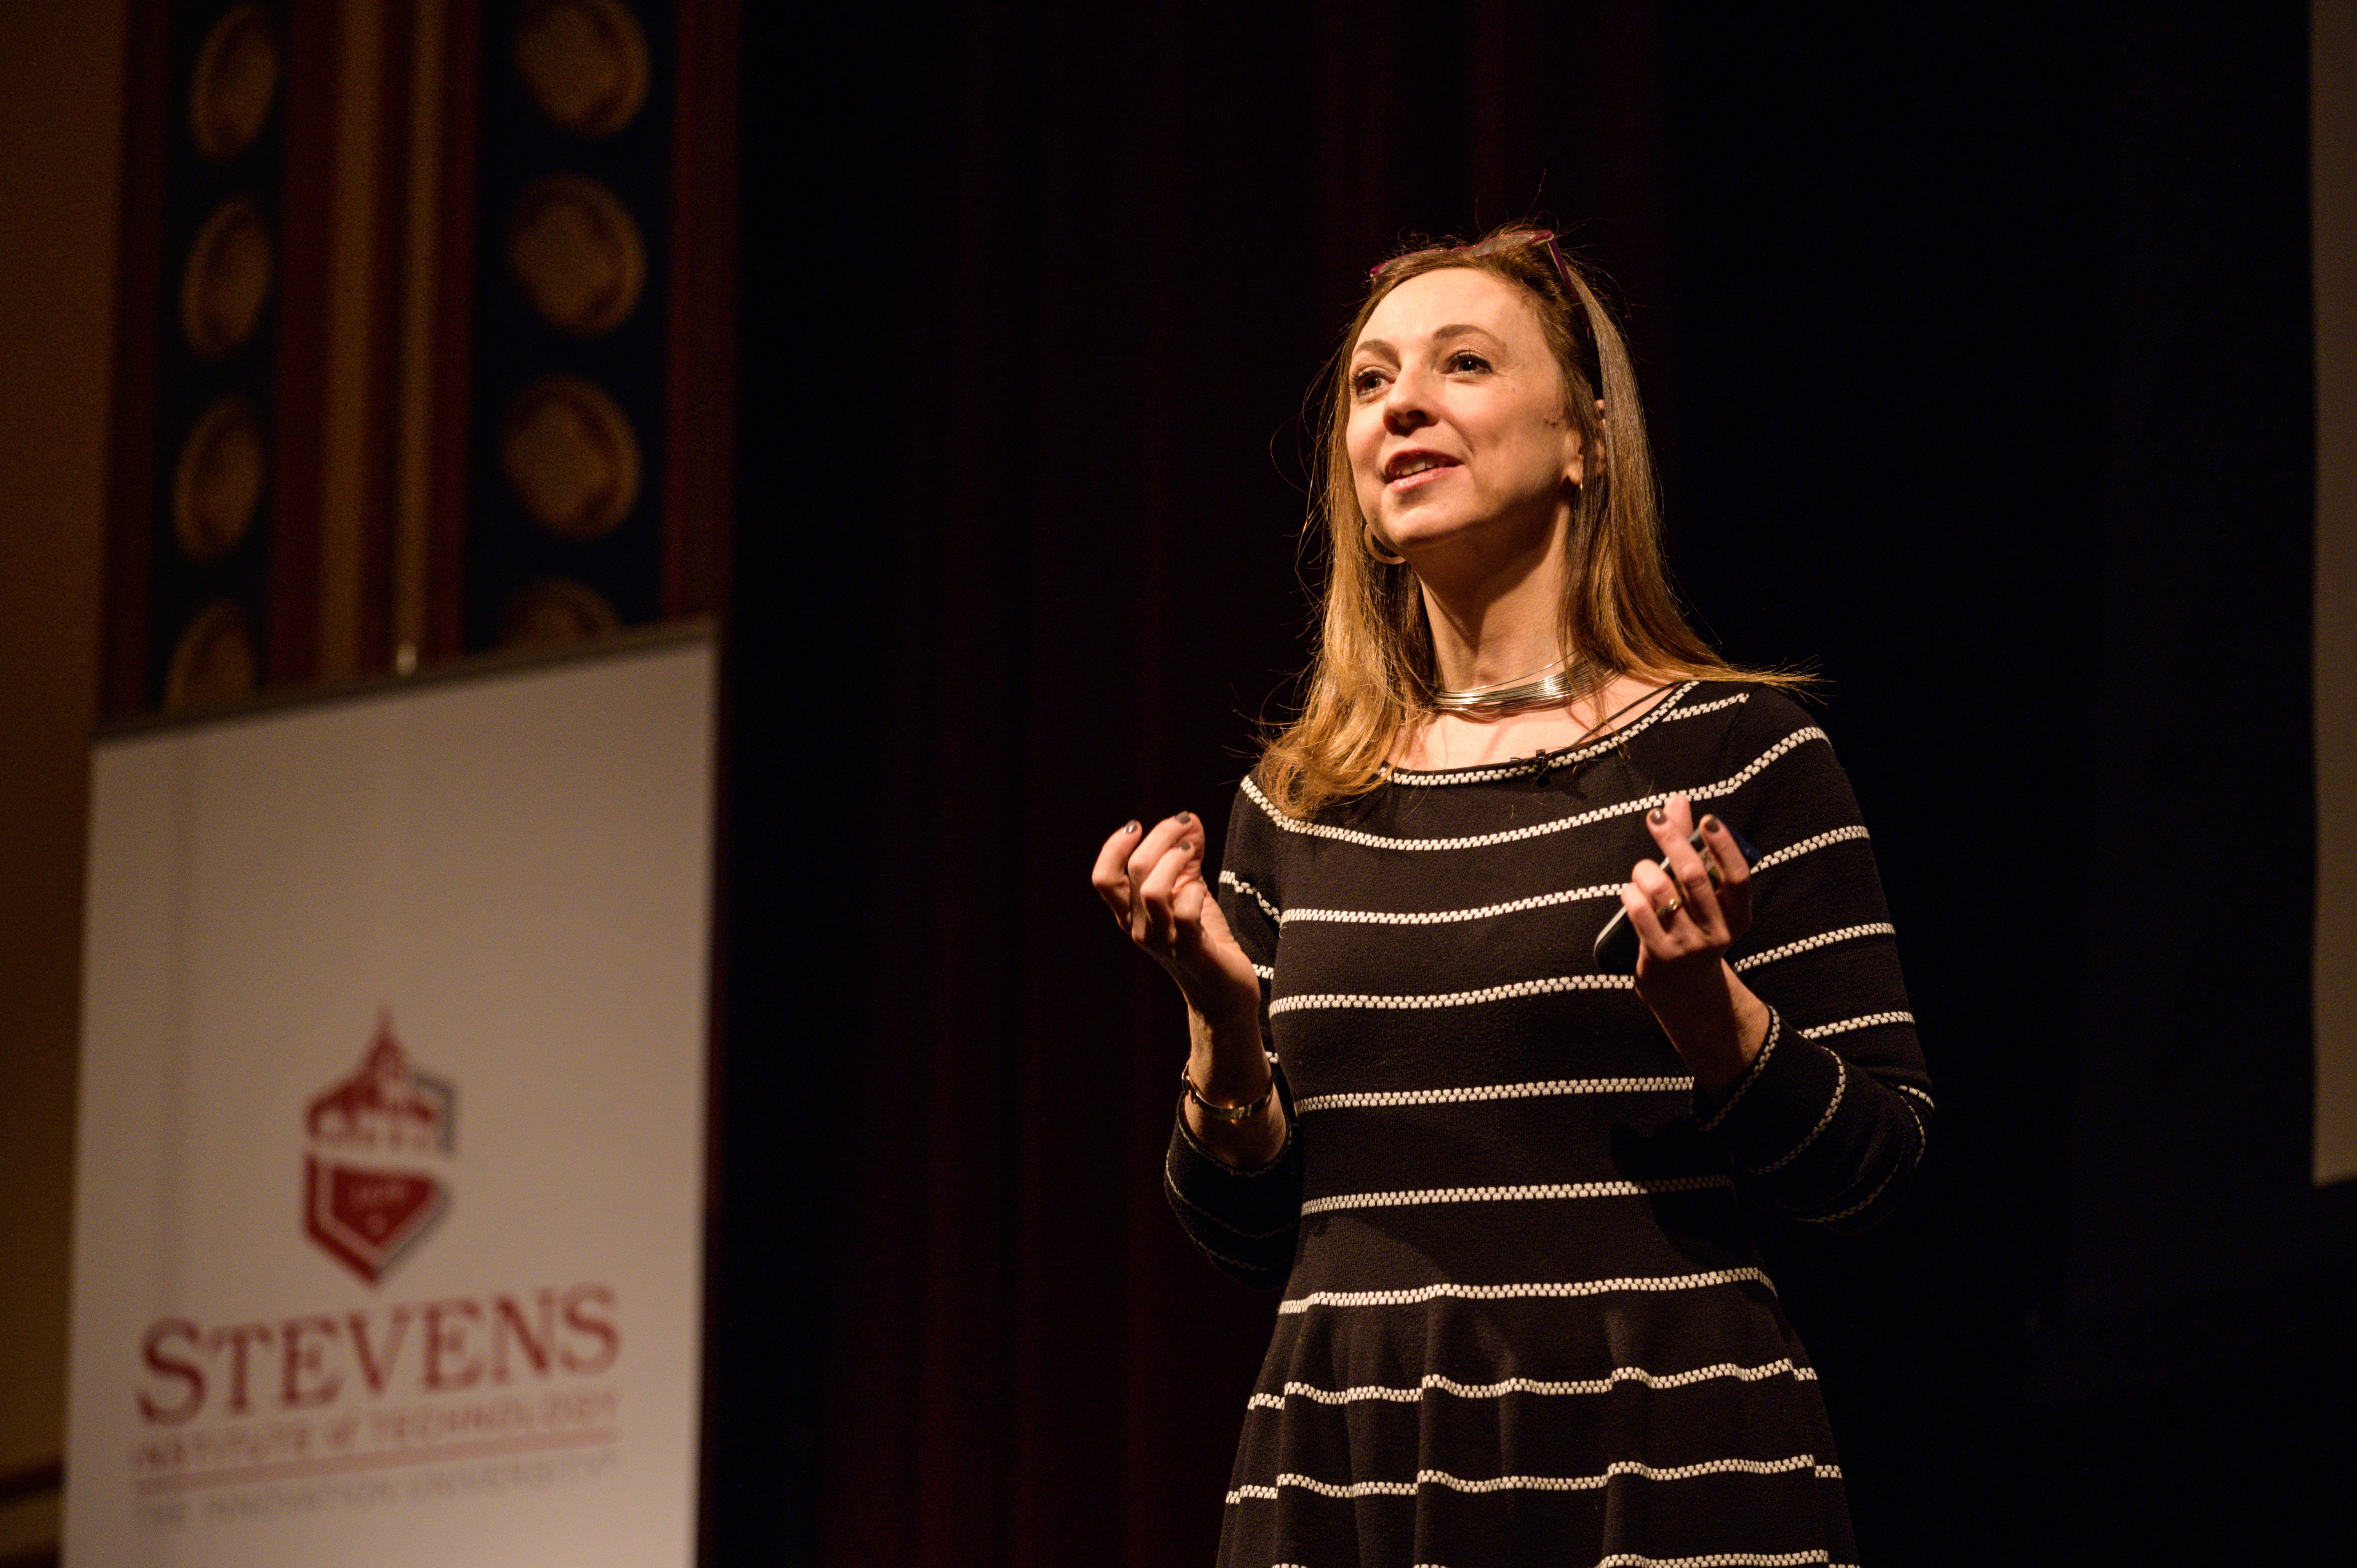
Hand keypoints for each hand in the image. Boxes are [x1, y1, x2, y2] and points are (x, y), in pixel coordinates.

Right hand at [1090, 813, 1262, 1033]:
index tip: (1138, 826)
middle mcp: (1139, 928)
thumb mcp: (1189, 890)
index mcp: (1130, 914)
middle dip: (1160, 836)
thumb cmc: (1203, 937)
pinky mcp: (1191, 951)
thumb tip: (1189, 819)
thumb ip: (1185, 856)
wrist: (1224, 992)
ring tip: (1190, 851)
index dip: (1114, 846)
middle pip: (1132, 871)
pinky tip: (1201, 890)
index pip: (1103, 877)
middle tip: (1183, 824)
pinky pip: (1184, 913)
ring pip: (1152, 890)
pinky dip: (1193, 892)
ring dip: (1175, 860)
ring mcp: (1163, 941)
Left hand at [1618, 796, 1768, 1091]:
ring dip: (1645, 870)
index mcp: (1737, 914)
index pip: (1738, 876)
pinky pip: (1640, 914)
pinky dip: (1630, 894)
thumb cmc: (1690, 926)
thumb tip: (1677, 800)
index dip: (1724, 846)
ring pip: (1663, 892)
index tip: (1707, 820)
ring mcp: (1689, 945)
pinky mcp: (1661, 956)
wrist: (1682, 988)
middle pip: (1694, 876)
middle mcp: (1718, 931)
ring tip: (1641, 869)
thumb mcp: (1699, 895)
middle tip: (1655, 819)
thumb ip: (1690, 847)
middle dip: (1672, 842)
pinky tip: (1628, 890)